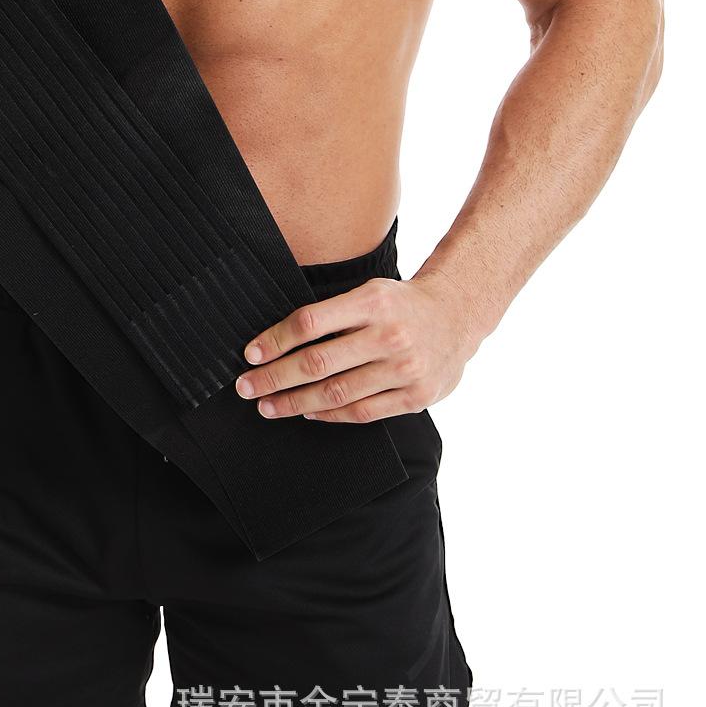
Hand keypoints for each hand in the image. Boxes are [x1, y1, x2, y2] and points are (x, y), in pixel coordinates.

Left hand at [233, 271, 479, 422]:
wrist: (458, 315)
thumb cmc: (402, 303)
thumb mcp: (370, 291)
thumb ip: (334, 313)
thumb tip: (279, 338)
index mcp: (372, 302)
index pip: (310, 322)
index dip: (275, 340)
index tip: (250, 354)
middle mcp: (388, 335)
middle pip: (318, 362)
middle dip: (275, 378)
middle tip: (247, 387)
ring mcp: (404, 368)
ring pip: (337, 392)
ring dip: (296, 403)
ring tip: (270, 406)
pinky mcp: (416, 396)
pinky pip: (363, 411)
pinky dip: (331, 415)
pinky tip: (309, 413)